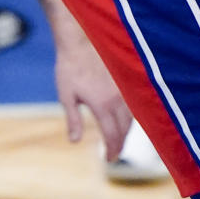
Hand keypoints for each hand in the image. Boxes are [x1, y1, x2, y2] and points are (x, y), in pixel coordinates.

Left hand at [53, 25, 131, 161]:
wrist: (79, 39)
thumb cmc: (69, 67)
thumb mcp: (66, 95)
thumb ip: (73, 119)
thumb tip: (75, 141)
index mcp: (102, 104)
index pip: (112, 135)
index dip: (112, 150)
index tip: (109, 159)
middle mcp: (116, 98)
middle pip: (124, 129)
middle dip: (120, 144)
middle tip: (114, 153)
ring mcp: (123, 87)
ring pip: (131, 116)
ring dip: (126, 130)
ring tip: (119, 137)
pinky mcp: (125, 77)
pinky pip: (133, 102)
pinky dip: (130, 115)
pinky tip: (124, 117)